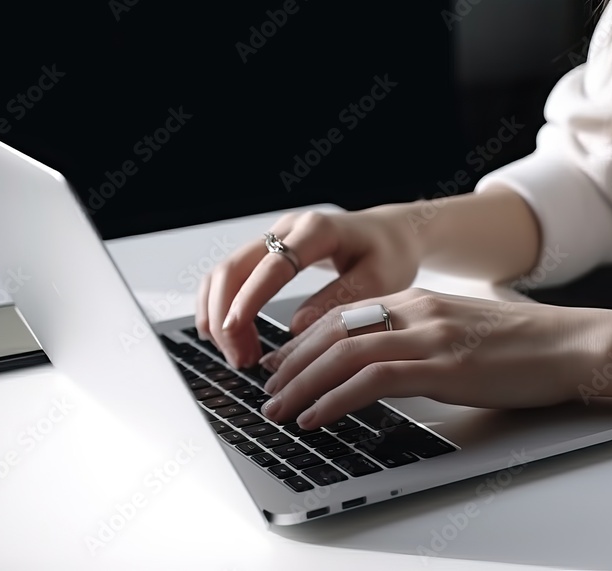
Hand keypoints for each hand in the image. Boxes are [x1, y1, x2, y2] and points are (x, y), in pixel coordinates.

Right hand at [195, 208, 421, 367]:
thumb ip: (340, 300)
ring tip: (240, 356)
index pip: (271, 265)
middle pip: (233, 268)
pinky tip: (231, 337)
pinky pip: (230, 278)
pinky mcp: (267, 253)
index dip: (249, 298)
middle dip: (226, 316)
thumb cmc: (389, 254)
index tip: (233, 330)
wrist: (391, 234)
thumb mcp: (379, 280)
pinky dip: (222, 308)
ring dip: (220, 316)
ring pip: (225, 274)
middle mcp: (287, 229)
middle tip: (241, 359)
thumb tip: (297, 328)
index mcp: (317, 231)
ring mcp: (273, 238)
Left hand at [258, 288, 611, 428]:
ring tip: (278, 409)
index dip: (303, 340)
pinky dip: (335, 398)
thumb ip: (421, 339)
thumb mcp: (461, 331)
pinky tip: (316, 416)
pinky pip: (372, 380)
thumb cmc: (524, 345)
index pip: (342, 316)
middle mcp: (416, 310)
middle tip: (267, 390)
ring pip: (343, 353)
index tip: (281, 363)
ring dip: (302, 383)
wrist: (573, 344)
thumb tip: (387, 367)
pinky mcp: (443, 366)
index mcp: (418, 299)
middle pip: (333, 331)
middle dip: (291, 363)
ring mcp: (429, 335)